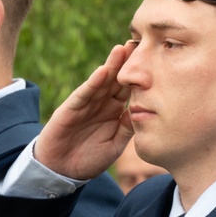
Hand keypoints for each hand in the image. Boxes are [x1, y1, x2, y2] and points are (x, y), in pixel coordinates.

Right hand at [33, 42, 133, 179]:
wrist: (61, 171)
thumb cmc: (89, 159)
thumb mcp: (115, 145)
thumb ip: (127, 129)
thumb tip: (145, 112)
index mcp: (113, 112)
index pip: (128, 90)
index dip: (139, 77)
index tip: (154, 62)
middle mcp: (100, 104)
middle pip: (116, 80)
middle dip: (126, 63)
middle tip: (140, 45)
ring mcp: (85, 105)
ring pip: (101, 82)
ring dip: (111, 66)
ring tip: (122, 49)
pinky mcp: (70, 109)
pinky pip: (83, 94)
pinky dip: (93, 83)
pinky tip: (103, 72)